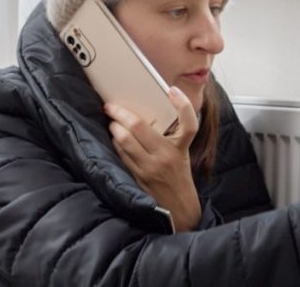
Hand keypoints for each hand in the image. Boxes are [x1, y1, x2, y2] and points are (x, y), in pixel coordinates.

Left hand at [104, 87, 201, 231]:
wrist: (179, 209)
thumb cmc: (179, 177)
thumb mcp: (182, 154)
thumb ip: (173, 135)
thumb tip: (152, 112)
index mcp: (180, 148)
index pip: (188, 123)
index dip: (183, 104)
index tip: (173, 91)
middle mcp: (165, 156)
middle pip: (139, 126)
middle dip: (121, 113)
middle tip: (112, 107)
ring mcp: (149, 167)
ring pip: (125, 140)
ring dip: (114, 127)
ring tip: (111, 121)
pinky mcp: (138, 176)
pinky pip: (122, 154)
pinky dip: (116, 143)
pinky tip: (114, 138)